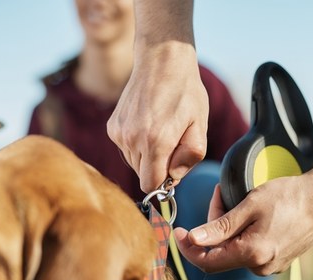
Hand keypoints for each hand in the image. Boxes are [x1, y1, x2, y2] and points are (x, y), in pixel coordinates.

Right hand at [107, 42, 208, 192]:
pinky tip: (148, 124)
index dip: (163, 183)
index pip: (150, 185)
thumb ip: (190, 157)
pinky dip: (137, 144)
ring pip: (133, 163)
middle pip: (142, 175)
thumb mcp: (200, 125)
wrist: (161, 61)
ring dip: (147, 155)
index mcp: (156, 142)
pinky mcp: (112, 127)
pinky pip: (126, 149)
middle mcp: (132, 139)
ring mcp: (119, 132)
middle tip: (172, 143)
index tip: (172, 170)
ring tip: (160, 130)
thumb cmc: (186, 93)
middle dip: (158, 167)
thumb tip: (173, 177)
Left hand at [173, 173, 312, 274]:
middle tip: (218, 197)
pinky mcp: (277, 260)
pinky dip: (240, 233)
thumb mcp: (250, 205)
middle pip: (219, 254)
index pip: (207, 261)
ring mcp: (271, 266)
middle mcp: (261, 266)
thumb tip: (194, 239)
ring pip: (233, 251)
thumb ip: (220, 226)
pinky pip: (248, 250)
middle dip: (210, 229)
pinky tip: (247, 213)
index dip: (188, 248)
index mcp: (252, 254)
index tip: (177, 232)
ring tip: (232, 200)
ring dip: (225, 229)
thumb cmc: (289, 197)